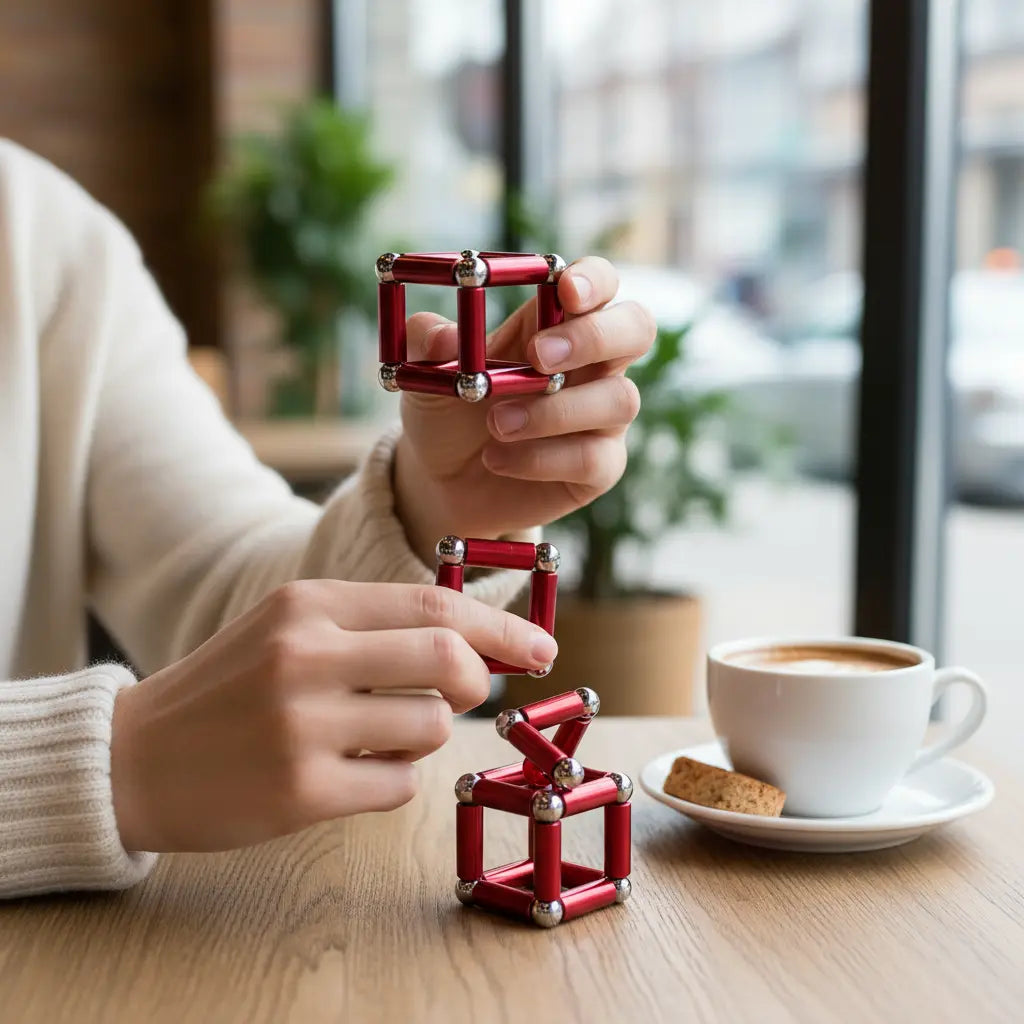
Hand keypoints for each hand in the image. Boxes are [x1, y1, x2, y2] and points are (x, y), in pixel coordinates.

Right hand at [109, 579, 556, 851]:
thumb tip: (478, 645)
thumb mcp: (292, 629)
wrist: (135, 756)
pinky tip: (349, 773)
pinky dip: (393, 780)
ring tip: (377, 736)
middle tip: (470, 693)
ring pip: (432, 726)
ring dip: (425, 735)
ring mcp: (303, 724)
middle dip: (479, 679)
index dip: (501, 627)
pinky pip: (400, 784)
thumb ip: (376, 627)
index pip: (436, 604)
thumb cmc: (230, 687)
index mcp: (311, 604)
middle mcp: (307, 655)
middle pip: (450, 658)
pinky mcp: (300, 790)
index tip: (542, 648)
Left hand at [394, 257, 655, 561]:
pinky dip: (542, 458)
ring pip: (618, 399)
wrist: (444, 484)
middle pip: (636, 329)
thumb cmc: (447, 414)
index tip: (565, 289)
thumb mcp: (425, 376)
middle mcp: (592, 364)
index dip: (593, 280)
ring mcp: (602, 416)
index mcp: (555, 322)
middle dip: (594, 336)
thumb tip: (436, 334)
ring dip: (554, 411)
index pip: (599, 284)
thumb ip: (428, 347)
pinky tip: (498, 460)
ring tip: (496, 425)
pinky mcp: (599, 467)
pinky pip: (592, 458)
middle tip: (540, 356)